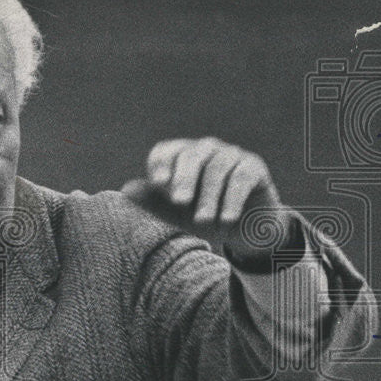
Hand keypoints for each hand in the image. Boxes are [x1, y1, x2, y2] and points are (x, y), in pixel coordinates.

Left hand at [121, 137, 291, 262]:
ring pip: (217, 169)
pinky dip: (232, 199)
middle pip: (191, 155)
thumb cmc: (203, 217)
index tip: (158, 183)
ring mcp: (231, 155)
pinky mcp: (254, 167)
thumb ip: (153, 202)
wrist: (244, 230)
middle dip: (184, 179)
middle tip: (179, 202)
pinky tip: (226, 218)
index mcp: (180, 157)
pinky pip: (241, 178)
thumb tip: (126, 189)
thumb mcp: (176, 214)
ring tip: (204, 220)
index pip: (165, 151)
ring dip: (209, 197)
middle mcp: (205, 150)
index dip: (161, 163)